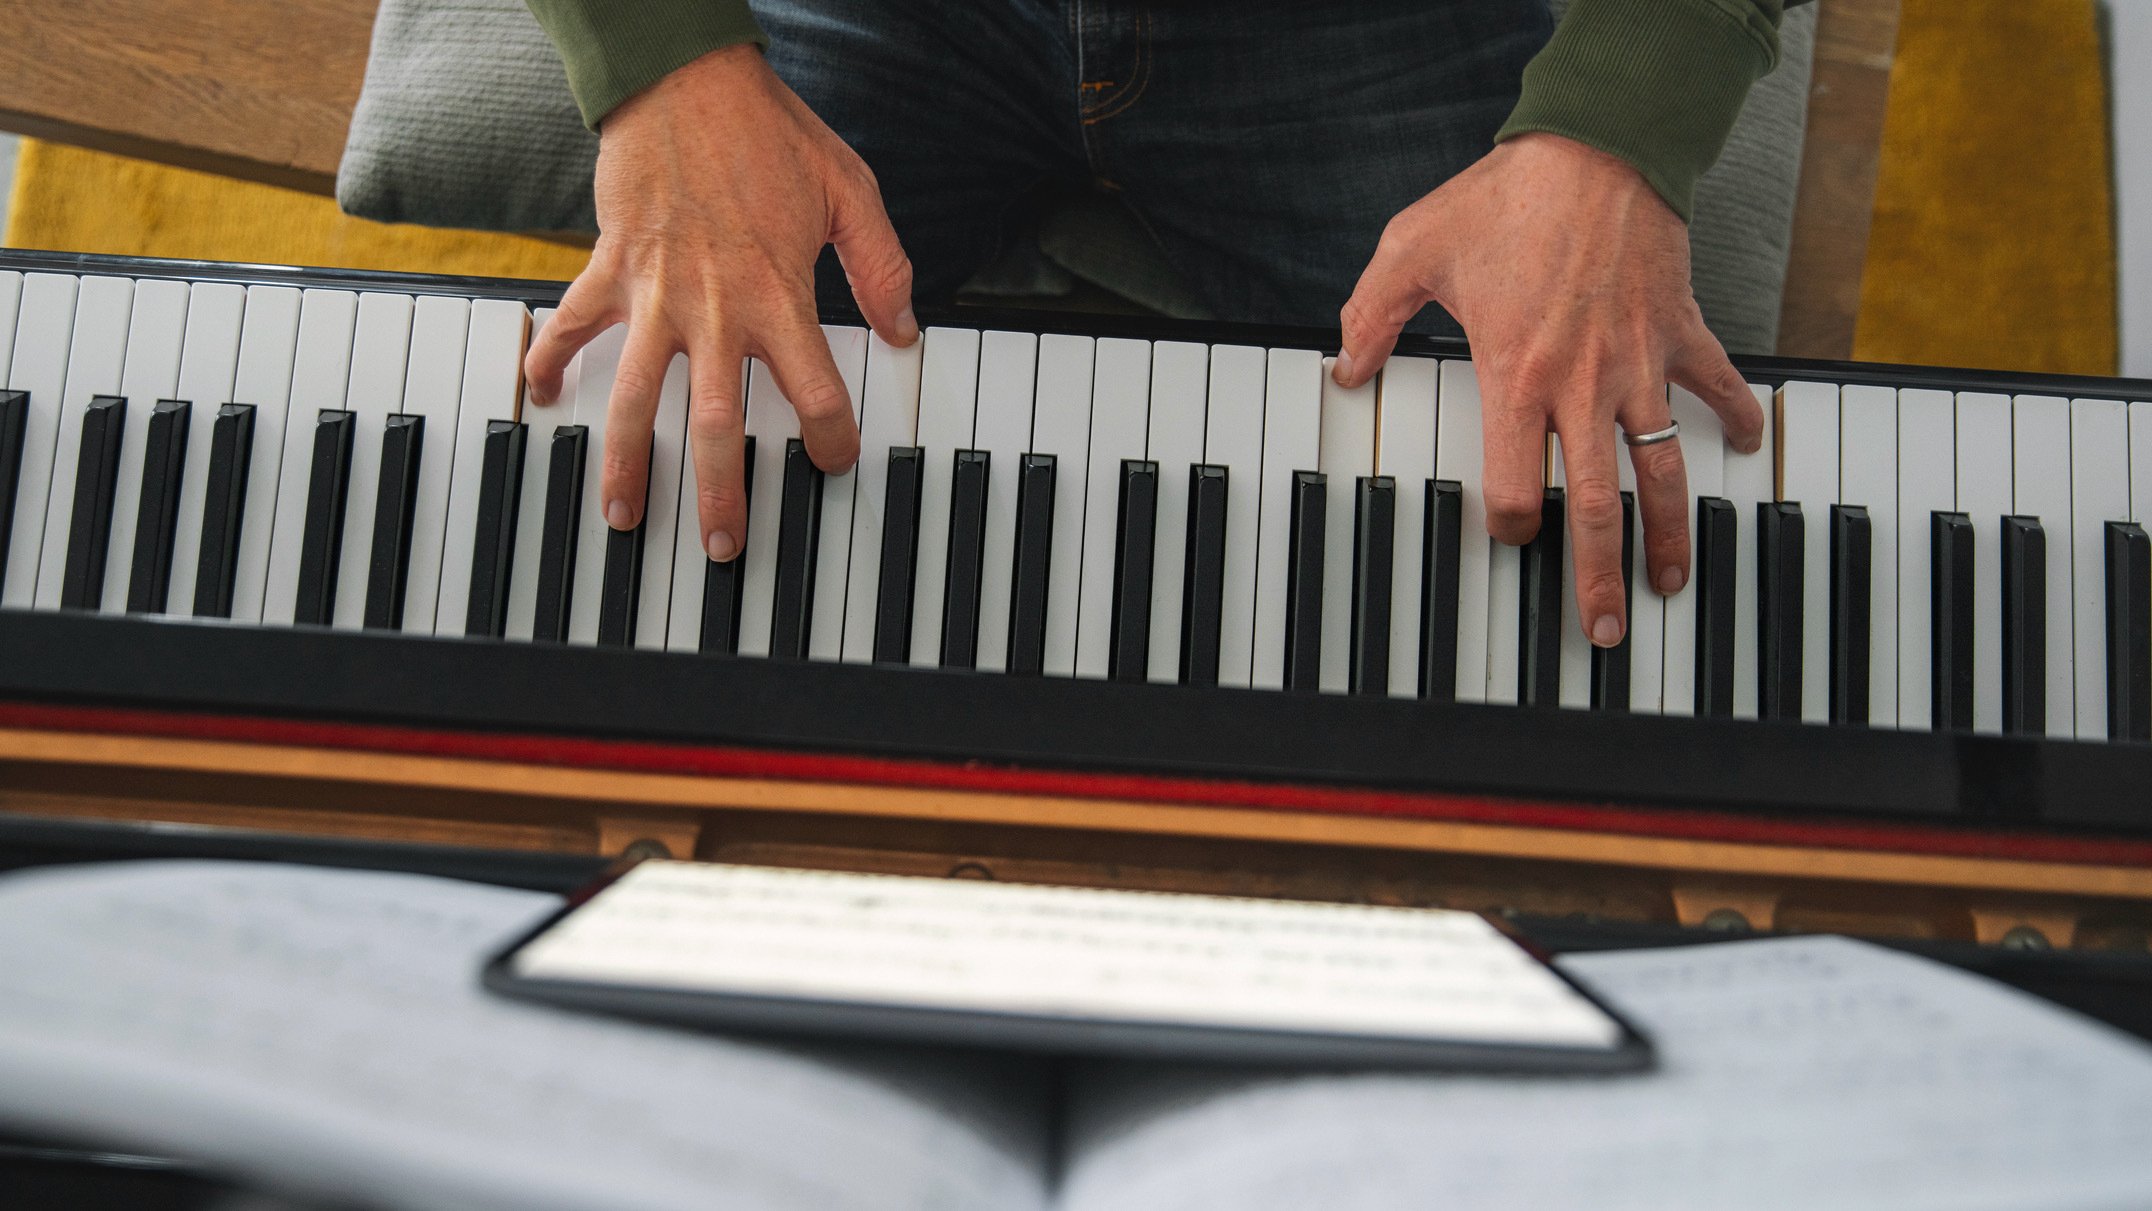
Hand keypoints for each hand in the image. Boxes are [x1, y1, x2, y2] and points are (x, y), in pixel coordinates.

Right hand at [523, 44, 917, 560]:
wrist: (684, 79)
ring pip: (634, 397)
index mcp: (779, 295)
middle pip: (716, 423)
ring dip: (626, 461)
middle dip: (719, 493)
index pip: (817, 391)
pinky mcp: (609, 269)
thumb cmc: (768, 132)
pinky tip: (540, 398)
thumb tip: (904, 329)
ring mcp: (655, 295)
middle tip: (725, 548)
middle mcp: (716, 309)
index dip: (832, 439)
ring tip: (622, 514)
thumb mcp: (849, 189)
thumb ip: (881, 265)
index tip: (834, 465)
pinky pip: (573, 324)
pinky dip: (551, 360)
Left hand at [1334, 132, 1763, 646]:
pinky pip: (1718, 387)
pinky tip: (1747, 451)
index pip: (1520, 487)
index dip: (1512, 527)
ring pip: (1662, 471)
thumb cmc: (1507, 196)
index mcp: (1516, 377)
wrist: (1598, 145)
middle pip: (1598, 506)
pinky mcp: (1681, 332)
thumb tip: (1344, 365)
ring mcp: (1639, 364)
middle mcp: (1583, 386)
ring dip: (1670, 533)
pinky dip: (1738, 419)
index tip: (1512, 537)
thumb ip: (1371, 314)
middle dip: (1600, 576)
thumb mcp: (1411, 247)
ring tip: (1672, 581)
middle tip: (1605, 629)